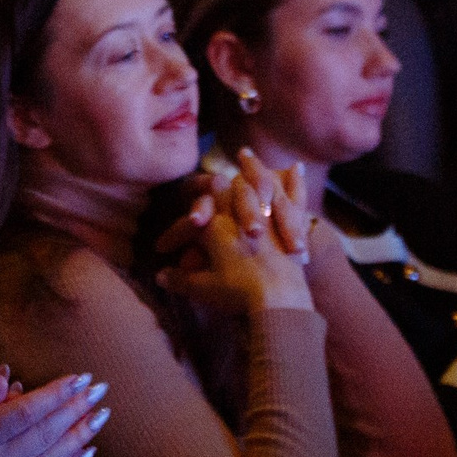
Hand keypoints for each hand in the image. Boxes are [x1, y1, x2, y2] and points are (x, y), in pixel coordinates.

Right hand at [155, 172, 317, 315]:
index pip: (194, 216)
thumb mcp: (202, 289)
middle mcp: (240, 214)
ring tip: (246, 153)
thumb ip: (179, 280)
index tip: (163, 248)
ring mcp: (267, 216)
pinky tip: (297, 166)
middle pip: (223, 187)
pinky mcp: (290, 227)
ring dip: (251, 168)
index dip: (178, 228)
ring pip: (258, 184)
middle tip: (207, 171)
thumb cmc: (237, 294)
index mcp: (216, 227)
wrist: (279, 303)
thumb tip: (159, 276)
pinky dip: (295, 182)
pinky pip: (295, 197)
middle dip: (214, 180)